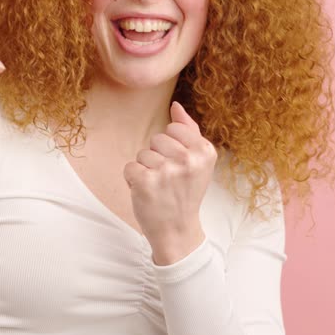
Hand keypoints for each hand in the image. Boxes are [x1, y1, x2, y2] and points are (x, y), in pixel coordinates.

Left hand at [124, 101, 214, 261]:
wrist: (177, 230)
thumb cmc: (185, 192)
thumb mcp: (198, 162)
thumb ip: (189, 130)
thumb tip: (175, 105)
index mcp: (205, 151)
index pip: (173, 128)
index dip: (171, 147)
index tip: (180, 167)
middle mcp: (188, 159)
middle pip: (157, 139)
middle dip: (158, 158)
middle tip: (169, 180)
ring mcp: (167, 171)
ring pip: (142, 153)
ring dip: (146, 170)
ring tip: (159, 187)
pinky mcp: (146, 182)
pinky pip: (129, 167)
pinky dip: (133, 180)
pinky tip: (146, 192)